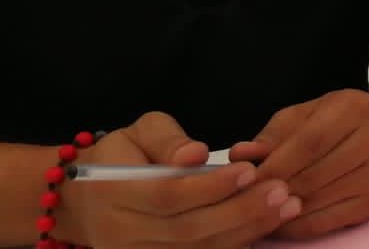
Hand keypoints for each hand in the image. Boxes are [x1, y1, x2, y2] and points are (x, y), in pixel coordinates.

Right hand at [56, 112, 297, 248]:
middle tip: (282, 191)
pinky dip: (232, 245)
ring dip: (245, 231)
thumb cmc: (119, 156)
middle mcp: (119, 233)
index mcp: (111, 192)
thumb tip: (196, 154)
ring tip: (286, 207)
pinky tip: (264, 227)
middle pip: (187, 229)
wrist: (81, 202)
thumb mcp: (137, 132)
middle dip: (240, 212)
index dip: (210, 187)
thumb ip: (166, 139)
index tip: (248, 171)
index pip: (168, 195)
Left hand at [231, 89, 368, 239]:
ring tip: (258, 208)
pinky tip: (278, 220)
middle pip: (313, 175)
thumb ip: (271, 135)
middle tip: (246, 198)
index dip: (275, 164)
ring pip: (317, 201)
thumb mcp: (302, 116)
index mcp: (353, 109)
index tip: (247, 179)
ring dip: (281, 210)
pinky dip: (296, 226)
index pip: (309, 142)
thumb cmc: (334, 122)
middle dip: (274, 190)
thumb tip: (240, 155)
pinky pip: (325, 221)